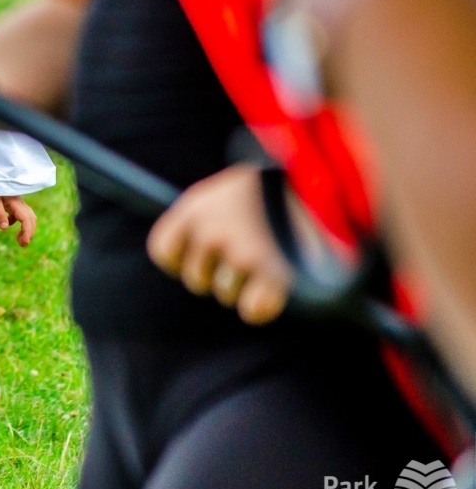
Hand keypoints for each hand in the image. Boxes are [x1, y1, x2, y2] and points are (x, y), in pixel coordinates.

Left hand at [0, 194, 36, 245]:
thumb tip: (5, 228)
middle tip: (22, 245)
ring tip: (19, 239)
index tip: (24, 243)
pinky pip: (19, 212)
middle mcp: (18, 201)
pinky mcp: (11, 200)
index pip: (26, 218)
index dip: (27, 232)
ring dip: (26, 228)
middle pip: (31, 218)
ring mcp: (15, 201)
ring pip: (27, 215)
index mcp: (14, 202)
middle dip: (29, 232)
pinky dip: (17, 221)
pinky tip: (8, 223)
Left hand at [147, 165, 294, 324]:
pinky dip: (263, 305)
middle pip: (196, 280)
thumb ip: (208, 218)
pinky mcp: (274, 272)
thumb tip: (192, 253)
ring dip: (245, 285)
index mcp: (196, 206)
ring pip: (226, 293)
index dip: (180, 260)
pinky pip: (252, 310)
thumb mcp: (232, 190)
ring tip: (270, 255)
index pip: (163, 251)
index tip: (199, 255)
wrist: (325, 178)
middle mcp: (211, 229)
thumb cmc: (275, 188)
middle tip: (246, 253)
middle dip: (217, 275)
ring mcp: (242, 251)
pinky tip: (276, 287)